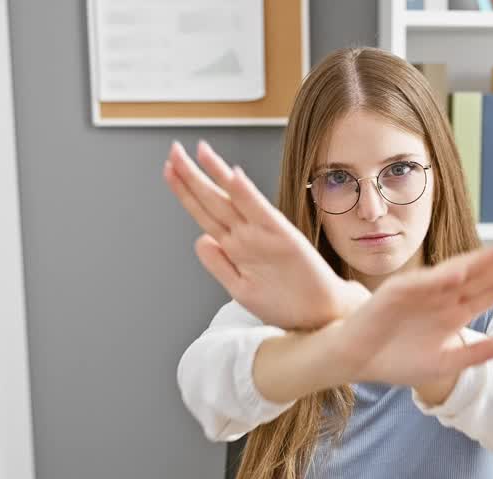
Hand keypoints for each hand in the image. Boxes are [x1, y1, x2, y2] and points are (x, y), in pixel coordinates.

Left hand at [163, 140, 367, 330]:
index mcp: (236, 246)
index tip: (169, 168)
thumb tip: (201, 239)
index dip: (186, 191)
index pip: (205, 212)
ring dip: (213, 176)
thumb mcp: (241, 289)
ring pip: (231, 202)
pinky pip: (260, 213)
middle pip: (212, 200)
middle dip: (190, 175)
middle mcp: (248, 236)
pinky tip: (234, 176)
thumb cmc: (288, 303)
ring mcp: (264, 235)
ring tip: (196, 152)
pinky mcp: (284, 238)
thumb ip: (219, 265)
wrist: (322, 315)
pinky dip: (247, 194)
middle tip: (174, 149)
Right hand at [326, 244, 492, 387]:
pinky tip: (460, 273)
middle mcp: (441, 297)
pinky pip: (420, 284)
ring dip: (478, 264)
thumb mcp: (444, 363)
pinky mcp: (395, 293)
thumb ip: (476, 354)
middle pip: (480, 278)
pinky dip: (438, 279)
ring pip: (454, 273)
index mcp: (454, 312)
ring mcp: (419, 292)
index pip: (489, 292)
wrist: (355, 361)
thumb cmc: (396, 360)